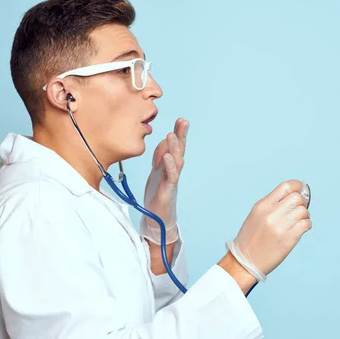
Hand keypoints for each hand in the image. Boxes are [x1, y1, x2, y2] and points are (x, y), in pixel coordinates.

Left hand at [139, 117, 189, 243]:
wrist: (156, 218)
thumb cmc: (157, 195)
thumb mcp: (156, 172)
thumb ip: (160, 157)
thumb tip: (164, 142)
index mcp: (169, 165)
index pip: (176, 146)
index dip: (179, 134)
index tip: (181, 120)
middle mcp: (173, 171)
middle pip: (180, 151)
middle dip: (181, 136)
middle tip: (183, 121)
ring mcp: (172, 180)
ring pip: (176, 162)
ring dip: (175, 148)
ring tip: (172, 135)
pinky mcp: (168, 190)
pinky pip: (170, 176)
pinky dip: (169, 166)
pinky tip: (167, 156)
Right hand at [227, 180, 311, 281]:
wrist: (244, 261)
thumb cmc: (250, 238)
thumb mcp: (256, 215)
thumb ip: (272, 204)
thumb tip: (294, 195)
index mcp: (262, 206)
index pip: (285, 187)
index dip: (297, 186)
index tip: (301, 189)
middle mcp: (271, 214)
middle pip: (297, 198)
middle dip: (302, 202)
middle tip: (299, 208)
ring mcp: (280, 227)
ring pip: (303, 211)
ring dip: (305, 215)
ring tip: (299, 221)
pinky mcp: (288, 239)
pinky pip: (305, 224)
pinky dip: (306, 225)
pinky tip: (300, 228)